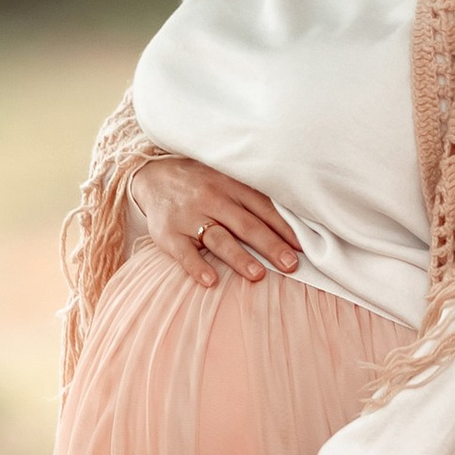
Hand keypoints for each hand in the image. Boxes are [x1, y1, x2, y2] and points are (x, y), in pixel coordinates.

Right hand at [132, 154, 301, 291]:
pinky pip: (183, 252)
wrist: (151, 174)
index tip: (303, 247)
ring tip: (258, 275)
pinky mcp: (168, 232)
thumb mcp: (226, 178)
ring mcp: (189, 215)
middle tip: (291, 265)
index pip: (263, 208)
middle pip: (246, 224)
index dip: (284, 227)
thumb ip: (252, 196)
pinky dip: (196, 266)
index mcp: (231, 185)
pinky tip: (211, 281)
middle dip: (270, 245)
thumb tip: (294, 219)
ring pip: (218, 237)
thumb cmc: (201, 181)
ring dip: (239, 257)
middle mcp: (212, 198)